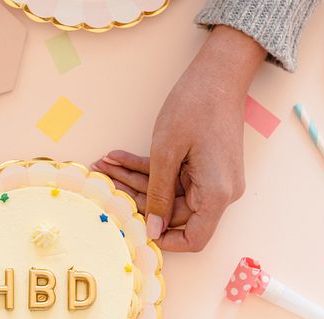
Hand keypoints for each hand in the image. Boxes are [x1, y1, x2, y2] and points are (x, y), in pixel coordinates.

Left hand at [94, 26, 264, 251]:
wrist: (219, 73)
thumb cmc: (196, 106)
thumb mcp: (166, 152)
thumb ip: (158, 194)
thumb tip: (153, 230)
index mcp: (216, 194)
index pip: (194, 239)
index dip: (165, 241)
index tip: (135, 230)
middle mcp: (219, 192)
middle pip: (173, 213)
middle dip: (137, 198)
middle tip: (104, 183)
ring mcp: (212, 180)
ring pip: (168, 194)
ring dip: (136, 180)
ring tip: (104, 166)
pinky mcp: (204, 168)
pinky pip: (173, 178)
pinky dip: (147, 169)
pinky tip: (118, 157)